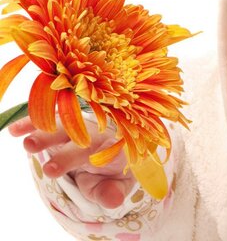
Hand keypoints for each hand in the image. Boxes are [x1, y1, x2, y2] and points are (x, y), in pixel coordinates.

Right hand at [8, 116, 136, 209]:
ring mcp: (77, 128)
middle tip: (52, 170)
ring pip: (63, 129)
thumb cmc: (108, 172)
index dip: (107, 157)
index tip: (97, 165)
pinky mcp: (60, 124)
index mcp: (114, 151)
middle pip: (84, 142)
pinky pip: (46, 122)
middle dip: (68, 155)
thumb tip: (113, 201)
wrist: (103, 151)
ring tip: (29, 145)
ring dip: (47, 136)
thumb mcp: (113, 186)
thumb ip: (111, 192)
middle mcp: (96, 136)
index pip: (113, 153)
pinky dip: (31, 124)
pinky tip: (16, 131)